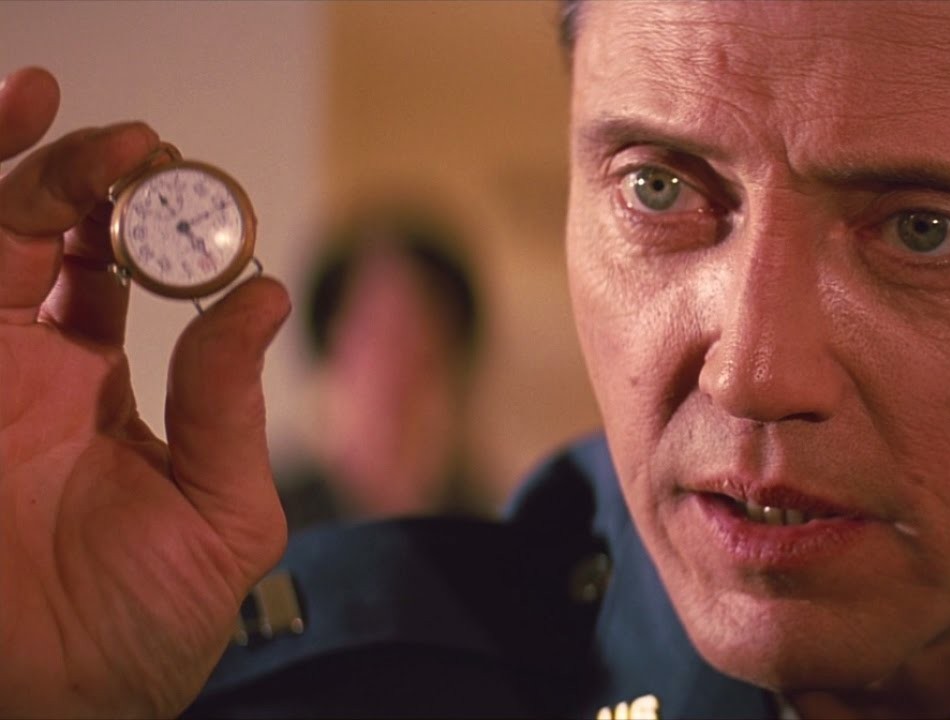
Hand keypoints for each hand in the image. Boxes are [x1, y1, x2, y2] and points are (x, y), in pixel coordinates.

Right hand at [0, 67, 290, 715]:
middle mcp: (33, 370)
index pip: (122, 274)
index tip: (196, 183)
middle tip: (145, 146)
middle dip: (92, 177)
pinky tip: (28, 177)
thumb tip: (267, 297)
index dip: (154, 221)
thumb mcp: (222, 512)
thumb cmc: (145, 626)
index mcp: (105, 389)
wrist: (66, 701)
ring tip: (97, 137)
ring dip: (39, 179)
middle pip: (51, 236)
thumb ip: (230, 405)